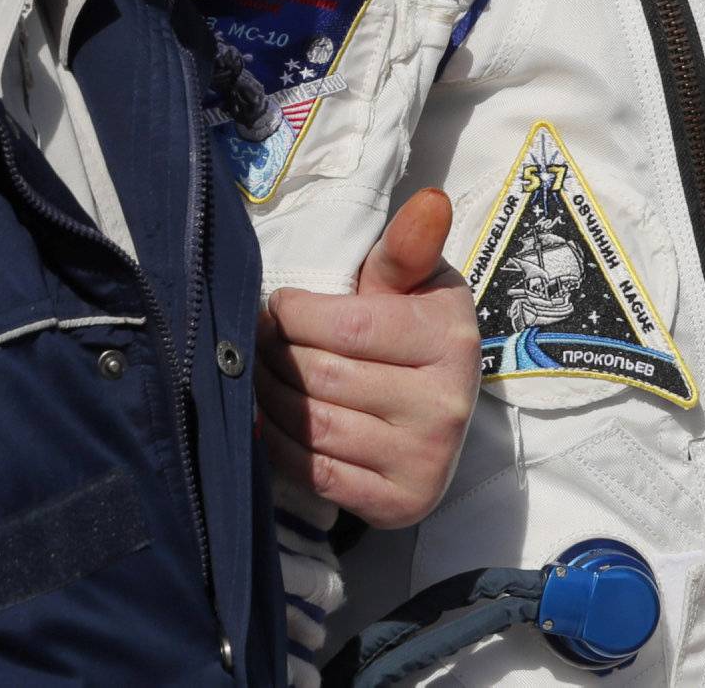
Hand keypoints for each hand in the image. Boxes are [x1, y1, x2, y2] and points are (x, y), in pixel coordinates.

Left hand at [256, 187, 480, 529]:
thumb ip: (407, 244)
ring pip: (314, 426)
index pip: (347, 327)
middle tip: (256, 338)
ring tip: (258, 371)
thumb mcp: (412, 279)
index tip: (277, 305)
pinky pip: (316, 473)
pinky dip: (278, 443)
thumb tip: (431, 198)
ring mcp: (424, 463)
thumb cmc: (410, 323)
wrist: (438, 401)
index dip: (294, 314)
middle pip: (324, 378)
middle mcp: (444, 406)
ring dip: (268, 396)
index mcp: (448, 339)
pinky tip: (270, 416)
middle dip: (273, 353)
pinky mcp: (399, 504)